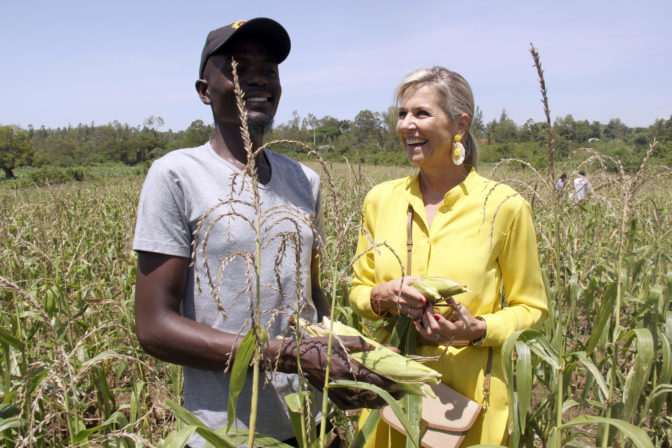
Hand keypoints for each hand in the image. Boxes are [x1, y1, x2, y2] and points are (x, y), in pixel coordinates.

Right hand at [277, 336, 401, 409]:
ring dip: (378, 401)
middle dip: (388, 394)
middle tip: (401, 393)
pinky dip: (364, 404)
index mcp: (347, 369)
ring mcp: (338, 393)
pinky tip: (371, 400)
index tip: (399, 384)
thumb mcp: (340, 340)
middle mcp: (344, 384)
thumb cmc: (321, 348)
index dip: (387, 384)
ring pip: (364, 403)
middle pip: (371, 394)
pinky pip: (353, 405)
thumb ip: (360, 343)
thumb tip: (378, 347)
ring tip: (390, 398)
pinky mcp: (334, 398)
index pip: (373, 380)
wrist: (299, 359)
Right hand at [370, 277, 427, 319]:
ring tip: (424, 305)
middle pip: (416, 304)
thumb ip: (414, 280)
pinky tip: (419, 308)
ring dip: (422, 309)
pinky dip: (418, 312)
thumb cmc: (394, 286)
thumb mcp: (403, 280)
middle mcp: (400, 298)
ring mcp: (400, 306)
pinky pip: (412, 315)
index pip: (411, 293)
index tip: (424, 299)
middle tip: (428, 300)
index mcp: (400, 288)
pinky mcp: (401, 312)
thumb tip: (424, 281)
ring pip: (415, 312)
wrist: (382, 295)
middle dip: (424, 303)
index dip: (419, 297)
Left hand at [413, 297, 485, 345]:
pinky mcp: (437, 339)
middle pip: (435, 329)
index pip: (449, 328)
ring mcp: (442, 338)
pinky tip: (415, 322)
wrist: (470, 331)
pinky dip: (420, 329)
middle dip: (429, 316)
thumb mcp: (462, 310)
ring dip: (424, 321)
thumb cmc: (467, 320)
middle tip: (427, 304)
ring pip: (429, 333)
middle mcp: (449, 336)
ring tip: (423, 310)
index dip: (442, 322)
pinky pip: (426, 336)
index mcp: (457, 329)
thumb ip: (453, 302)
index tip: (436, 314)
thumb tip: (444, 293)